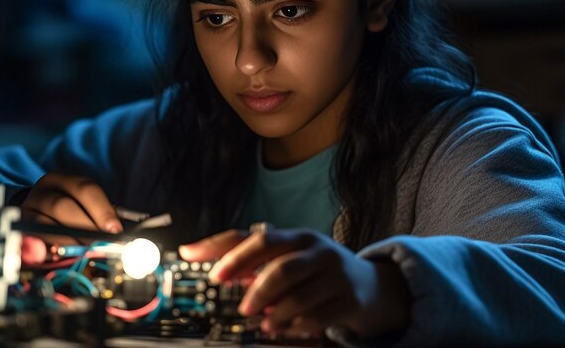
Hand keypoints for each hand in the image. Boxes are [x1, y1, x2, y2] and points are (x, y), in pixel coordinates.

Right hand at [21, 172, 121, 243]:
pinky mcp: (19, 230)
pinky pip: (32, 241)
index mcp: (63, 179)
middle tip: (100, 245)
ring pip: (45, 225)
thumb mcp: (85, 204)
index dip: (102, 211)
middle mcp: (42, 191)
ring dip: (67, 243)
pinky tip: (60, 257)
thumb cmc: (70, 208)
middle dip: (85, 228)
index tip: (115, 230)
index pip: (85, 189)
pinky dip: (47, 251)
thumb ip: (99, 216)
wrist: (38, 212)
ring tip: (83, 253)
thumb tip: (116, 232)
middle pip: (62, 206)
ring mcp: (26, 210)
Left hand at [179, 228, 409, 337]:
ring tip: (263, 322)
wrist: (370, 286)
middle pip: (281, 267)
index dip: (235, 256)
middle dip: (257, 289)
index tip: (214, 274)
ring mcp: (336, 275)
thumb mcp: (289, 255)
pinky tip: (285, 328)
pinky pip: (319, 316)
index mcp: (298, 237)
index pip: (261, 239)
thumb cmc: (318, 269)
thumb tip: (193, 251)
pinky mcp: (349, 300)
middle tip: (243, 306)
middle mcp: (318, 251)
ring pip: (300, 294)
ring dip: (276, 312)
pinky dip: (297, 325)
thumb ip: (248, 256)